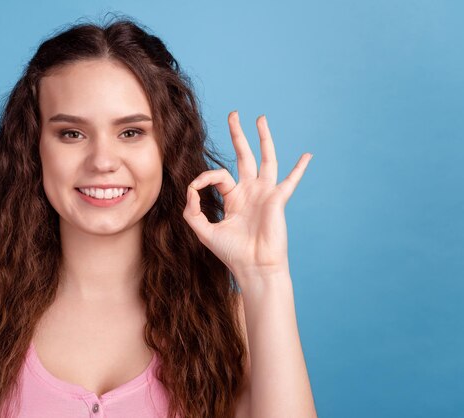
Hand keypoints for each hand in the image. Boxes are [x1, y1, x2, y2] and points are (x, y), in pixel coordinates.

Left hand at [182, 111, 311, 285]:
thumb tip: (191, 190)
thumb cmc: (231, 253)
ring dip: (264, 139)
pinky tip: (307, 155)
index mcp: (233, 198)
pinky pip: (291, 181)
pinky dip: (299, 168)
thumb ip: (192, 211)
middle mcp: (250, 192)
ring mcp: (265, 194)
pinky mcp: (277, 199)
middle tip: (234, 115)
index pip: (218, 176)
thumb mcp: (204, 231)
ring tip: (261, 119)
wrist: (253, 267)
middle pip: (244, 156)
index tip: (195, 189)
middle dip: (238, 135)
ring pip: (266, 159)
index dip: (204, 178)